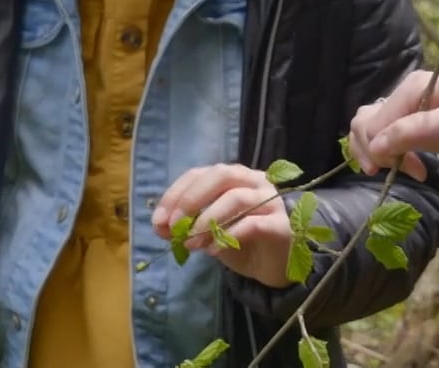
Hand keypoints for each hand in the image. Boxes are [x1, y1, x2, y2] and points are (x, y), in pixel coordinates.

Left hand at [150, 164, 293, 288]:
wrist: (274, 266)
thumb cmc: (240, 242)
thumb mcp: (206, 233)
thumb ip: (185, 226)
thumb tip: (159, 226)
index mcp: (233, 177)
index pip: (200, 174)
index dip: (176, 194)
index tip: (158, 220)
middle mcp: (254, 181)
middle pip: (221, 175)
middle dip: (192, 200)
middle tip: (174, 226)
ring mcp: (270, 200)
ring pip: (236, 198)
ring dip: (208, 220)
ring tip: (192, 244)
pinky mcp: (280, 224)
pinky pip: (253, 224)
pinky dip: (228, 236)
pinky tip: (213, 251)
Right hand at [348, 71, 438, 178]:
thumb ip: (410, 134)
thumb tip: (374, 147)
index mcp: (414, 87)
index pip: (371, 120)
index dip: (372, 148)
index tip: (393, 171)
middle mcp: (412, 94)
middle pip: (369, 122)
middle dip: (373, 150)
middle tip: (393, 173)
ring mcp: (421, 110)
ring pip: (382, 131)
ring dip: (385, 153)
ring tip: (410, 172)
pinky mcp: (431, 126)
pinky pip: (400, 138)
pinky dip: (399, 154)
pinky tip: (417, 169)